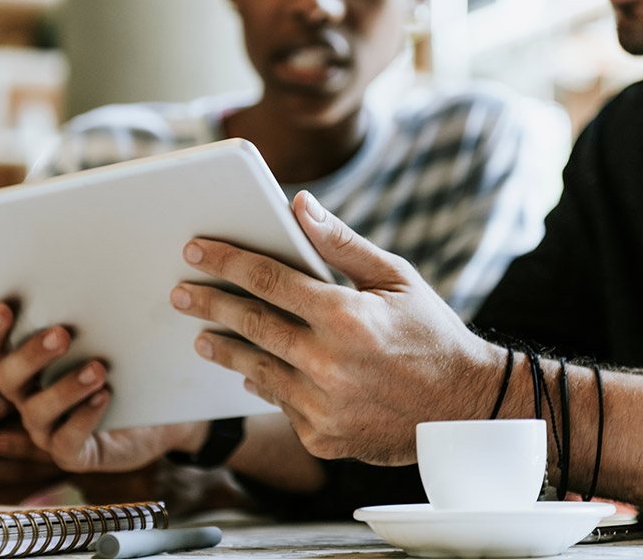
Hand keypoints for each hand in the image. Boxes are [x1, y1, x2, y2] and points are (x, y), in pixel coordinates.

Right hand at [0, 318, 206, 472]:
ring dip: (65, 388)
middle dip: (31, 354)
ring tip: (97, 369)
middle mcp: (27, 396)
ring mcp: (47, 428)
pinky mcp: (73, 453)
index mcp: (25, 364)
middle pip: (8, 377)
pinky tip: (104, 398)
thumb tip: (92, 272)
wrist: (163, 409)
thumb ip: (91, 312)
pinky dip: (83, 418)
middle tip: (62, 334)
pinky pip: (67, 441)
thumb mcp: (112, 335)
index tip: (5, 308)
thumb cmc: (128, 364)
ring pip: (37, 411)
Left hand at [170, 191, 503, 464]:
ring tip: (201, 336)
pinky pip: (280, 404)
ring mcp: (323, 406)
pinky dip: (263, 385)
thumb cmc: (432, 334)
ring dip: (223, 349)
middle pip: (251, 325)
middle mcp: (330, 363)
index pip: (269, 280)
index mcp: (347, 316)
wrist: (463, 409)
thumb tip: (298, 204)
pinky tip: (251, 372)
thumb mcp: (396, 278)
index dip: (227, 262)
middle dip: (209, 303)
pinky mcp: (322, 437)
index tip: (196, 250)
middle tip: (180, 292)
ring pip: (256, 370)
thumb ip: (342, 243)